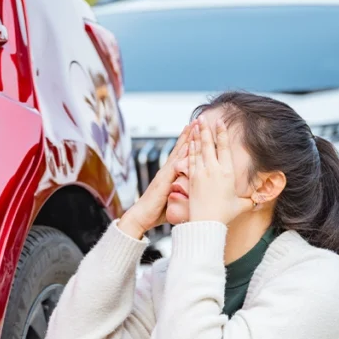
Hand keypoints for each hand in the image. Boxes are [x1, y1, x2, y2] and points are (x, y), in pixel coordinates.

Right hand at [120, 121, 195, 238]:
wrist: (141, 218)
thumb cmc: (157, 213)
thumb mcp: (173, 201)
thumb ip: (182, 195)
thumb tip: (192, 196)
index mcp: (169, 176)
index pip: (181, 155)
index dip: (188, 143)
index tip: (196, 131)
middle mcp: (166, 171)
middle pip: (180, 149)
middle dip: (189, 135)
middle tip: (197, 121)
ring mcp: (165, 174)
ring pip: (178, 152)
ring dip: (186, 139)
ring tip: (194, 125)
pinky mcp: (164, 180)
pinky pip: (175, 164)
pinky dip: (182, 154)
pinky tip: (189, 145)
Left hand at [188, 118, 250, 224]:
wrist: (206, 223)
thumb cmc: (223, 216)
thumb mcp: (241, 205)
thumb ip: (251, 200)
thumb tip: (261, 199)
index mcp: (228, 173)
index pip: (225, 148)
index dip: (222, 134)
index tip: (220, 123)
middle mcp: (214, 170)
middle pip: (210, 144)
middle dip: (207, 129)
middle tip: (203, 118)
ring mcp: (201, 173)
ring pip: (198, 149)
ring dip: (197, 136)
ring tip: (195, 125)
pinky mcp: (191, 179)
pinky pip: (190, 159)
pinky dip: (189, 149)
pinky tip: (188, 142)